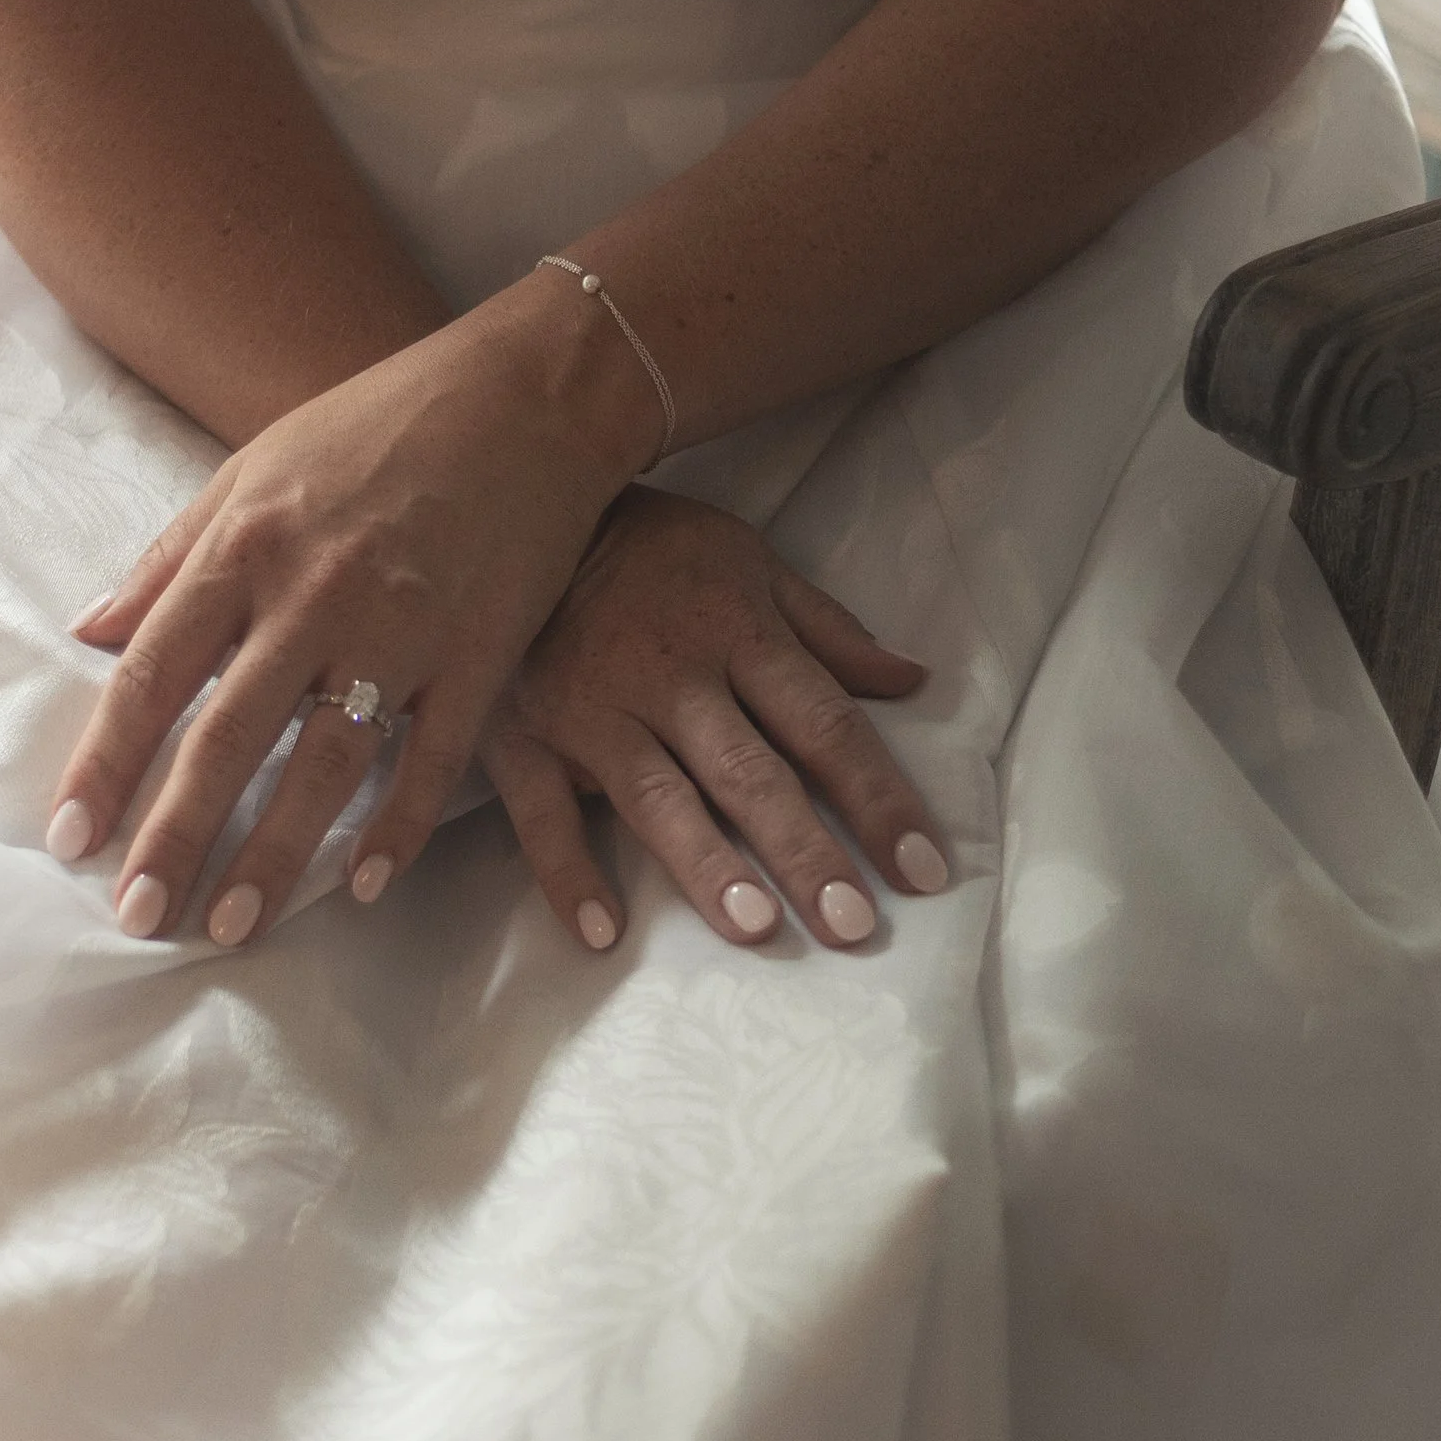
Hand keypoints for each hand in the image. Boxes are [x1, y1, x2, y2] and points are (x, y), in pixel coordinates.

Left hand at [47, 280, 658, 942]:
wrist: (526, 395)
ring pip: (325, 764)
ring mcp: (402, 628)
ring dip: (275, 854)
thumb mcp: (251, 470)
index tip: (70, 839)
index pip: (151, 675)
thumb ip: (169, 559)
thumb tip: (88, 633)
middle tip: (137, 916)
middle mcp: (313, 594)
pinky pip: (433, 758)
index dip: (105, 763)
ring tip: (233, 927)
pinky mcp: (479, 653)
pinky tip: (362, 885)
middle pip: (227, 736)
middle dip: (176, 835)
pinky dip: (398, 826)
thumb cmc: (378, 425)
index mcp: (245, 546)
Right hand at [482, 489, 949, 954]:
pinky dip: (568, 873)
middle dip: (804, 850)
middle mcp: (674, 679)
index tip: (924, 872)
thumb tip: (911, 680)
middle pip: (750, 773)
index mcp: (740, 635)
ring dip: (706, 863)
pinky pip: (544, 815)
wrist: (517, 507)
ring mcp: (594, 711)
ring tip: (754, 927)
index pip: (825, 725)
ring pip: (658, 797)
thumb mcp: (751, 563)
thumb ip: (828, 630)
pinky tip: (602, 933)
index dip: (879, 798)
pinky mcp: (524, 737)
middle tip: (853, 926)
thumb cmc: (655, 551)